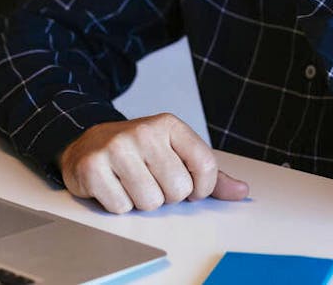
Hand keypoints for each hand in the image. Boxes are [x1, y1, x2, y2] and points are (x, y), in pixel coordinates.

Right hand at [58, 113, 248, 212]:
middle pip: (177, 190)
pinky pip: (121, 207)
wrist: (90, 143)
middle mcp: (144, 131)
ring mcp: (116, 147)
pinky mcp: (93, 167)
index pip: (205, 165)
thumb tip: (242, 190)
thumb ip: (210, 174)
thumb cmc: (140, 152)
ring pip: (150, 202)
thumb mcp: (176, 154)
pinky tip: (114, 187)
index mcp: (170, 125)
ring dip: (142, 202)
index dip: (202, 188)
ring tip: (132, 183)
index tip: (190, 187)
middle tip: (152, 181)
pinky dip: (119, 205)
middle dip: (167, 196)